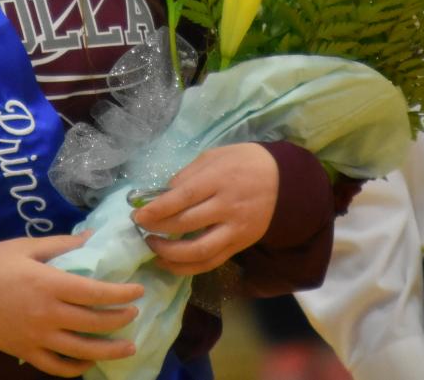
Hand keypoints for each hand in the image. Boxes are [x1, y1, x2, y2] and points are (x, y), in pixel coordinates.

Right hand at [0, 233, 143, 376]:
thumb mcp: (23, 246)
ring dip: (110, 350)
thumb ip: (60, 244)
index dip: (121, 293)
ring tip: (128, 346)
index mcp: (49, 283)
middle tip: (134, 314)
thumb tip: (92, 239)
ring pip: (82, 350)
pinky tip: (88, 362)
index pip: (97, 293)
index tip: (137, 290)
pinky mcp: (24, 352)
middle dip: (121, 320)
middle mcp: (47, 314)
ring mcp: (36, 337)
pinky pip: (57, 367)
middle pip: (95, 323)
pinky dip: (76, 368)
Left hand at [131, 143, 278, 275]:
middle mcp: (227, 207)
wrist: (285, 182)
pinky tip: (170, 263)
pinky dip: (187, 267)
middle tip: (141, 227)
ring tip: (153, 247)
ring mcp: (235, 229)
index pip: (182, 197)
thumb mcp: (216, 156)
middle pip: (185, 224)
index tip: (138, 215)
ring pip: (198, 251)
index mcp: (219, 179)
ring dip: (170, 254)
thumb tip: (163, 195)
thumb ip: (188, 174)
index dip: (157, 209)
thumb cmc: (245, 162)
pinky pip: (211, 262)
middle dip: (157, 229)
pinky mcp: (240, 245)